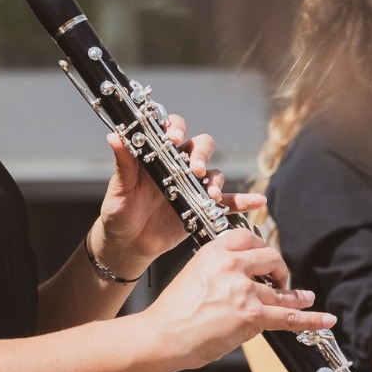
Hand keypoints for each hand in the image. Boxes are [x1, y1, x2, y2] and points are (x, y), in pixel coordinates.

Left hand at [93, 113, 264, 277]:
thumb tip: (114, 137)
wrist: (127, 243)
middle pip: (200, 147)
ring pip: (214, 173)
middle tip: (196, 169)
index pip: (172, 131)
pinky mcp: (202, 208)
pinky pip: (227, 202)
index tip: (174, 138)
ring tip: (210, 194)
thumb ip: (122, 164)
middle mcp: (178, 166)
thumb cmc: (119, 211)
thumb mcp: (119, 188)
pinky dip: (243, 201)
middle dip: (201, 154)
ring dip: (216, 180)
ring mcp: (192, 187)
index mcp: (157, 156)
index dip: (176, 128)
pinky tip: (257, 201)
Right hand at [140, 229, 334, 369]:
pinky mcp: (252, 316)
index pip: (247, 237)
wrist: (164, 335)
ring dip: (296, 295)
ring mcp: (243, 290)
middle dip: (279, 269)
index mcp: (213, 252)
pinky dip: (311, 318)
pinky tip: (325, 318)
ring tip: (305, 297)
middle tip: (279, 281)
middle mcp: (230, 266)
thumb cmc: (174, 311)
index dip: (262, 248)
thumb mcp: (193, 274)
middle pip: (270, 257)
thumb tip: (243, 276)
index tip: (265, 259)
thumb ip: (218, 268)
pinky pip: (289, 316)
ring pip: (282, 290)